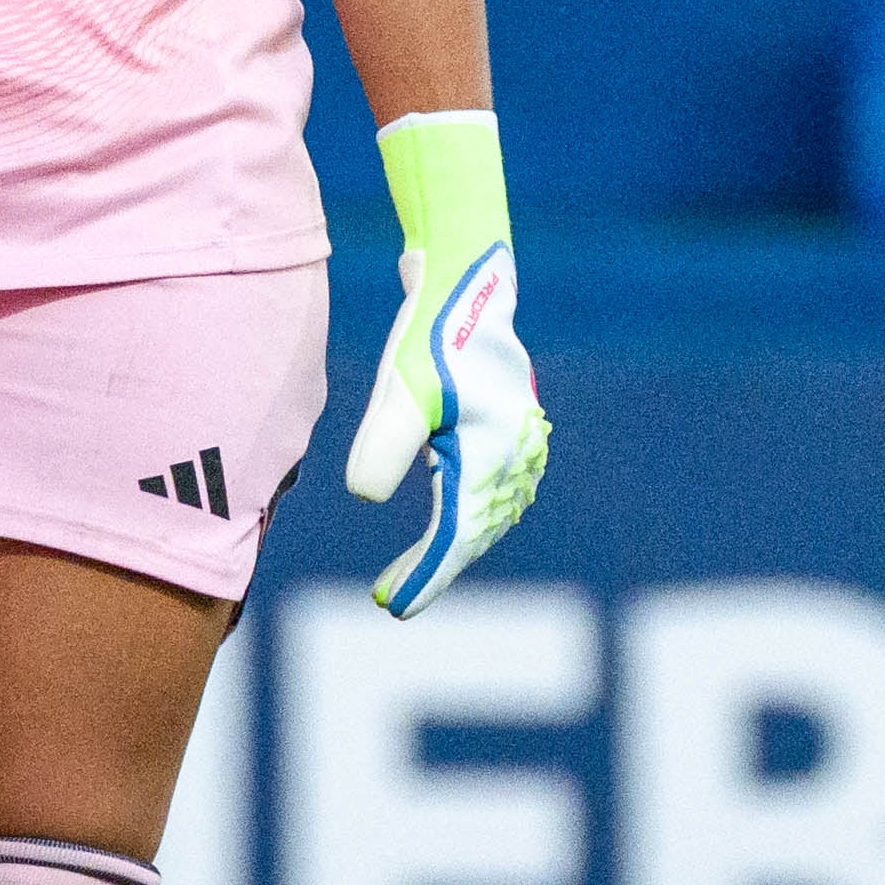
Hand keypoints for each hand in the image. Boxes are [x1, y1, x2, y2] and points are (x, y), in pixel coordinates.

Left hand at [342, 112, 548, 615]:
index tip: (388, 606)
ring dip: (454, 544)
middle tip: (389, 597)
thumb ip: (384, 444)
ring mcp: (521, 441)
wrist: (469, 278)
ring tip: (413, 571)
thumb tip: (364, 495)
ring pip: (487, 513)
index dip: (422, 577)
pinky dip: (469, 515)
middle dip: (434, 568)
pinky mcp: (512, 426)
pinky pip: (493, 489)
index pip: (454, 537)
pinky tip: (448, 520)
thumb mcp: (401, 388)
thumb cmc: (432, 334)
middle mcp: (515, 456)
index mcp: (491, 455)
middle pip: (474, 532)